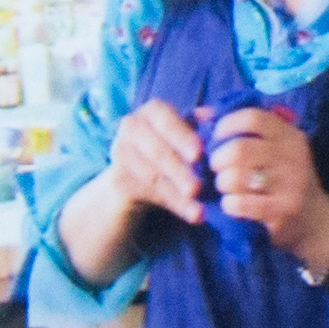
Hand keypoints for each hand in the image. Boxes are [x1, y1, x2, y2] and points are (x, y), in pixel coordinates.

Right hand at [104, 99, 208, 226]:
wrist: (134, 178)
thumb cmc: (169, 148)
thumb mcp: (182, 133)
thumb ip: (196, 125)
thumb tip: (211, 114)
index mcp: (151, 112)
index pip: (165, 120)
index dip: (182, 137)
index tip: (199, 154)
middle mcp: (131, 127)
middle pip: (158, 151)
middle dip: (180, 170)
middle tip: (199, 187)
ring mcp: (121, 154)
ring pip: (153, 176)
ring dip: (178, 193)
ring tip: (200, 207)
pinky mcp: (118, 180)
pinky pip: (149, 194)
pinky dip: (174, 206)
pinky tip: (194, 215)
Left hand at [207, 106, 328, 272]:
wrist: (314, 221)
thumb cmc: (283, 180)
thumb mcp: (272, 149)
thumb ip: (241, 129)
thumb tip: (200, 113)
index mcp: (289, 135)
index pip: (252, 117)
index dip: (226, 125)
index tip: (216, 139)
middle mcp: (293, 155)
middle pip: (239, 149)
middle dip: (217, 159)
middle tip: (216, 169)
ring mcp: (291, 183)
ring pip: (236, 177)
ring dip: (221, 183)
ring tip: (224, 188)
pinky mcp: (284, 209)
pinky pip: (241, 204)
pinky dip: (228, 204)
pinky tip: (231, 205)